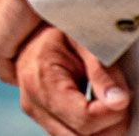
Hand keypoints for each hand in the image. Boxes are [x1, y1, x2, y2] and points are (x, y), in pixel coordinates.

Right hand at [16, 25, 131, 135]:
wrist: (34, 29)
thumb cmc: (61, 30)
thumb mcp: (84, 40)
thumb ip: (102, 71)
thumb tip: (118, 102)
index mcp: (39, 79)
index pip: (85, 119)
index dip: (113, 113)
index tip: (122, 96)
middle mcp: (31, 101)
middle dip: (110, 124)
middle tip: (120, 99)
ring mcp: (34, 112)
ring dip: (101, 128)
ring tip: (107, 101)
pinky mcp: (41, 118)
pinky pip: (72, 135)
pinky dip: (91, 128)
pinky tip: (96, 107)